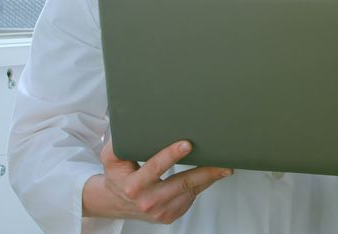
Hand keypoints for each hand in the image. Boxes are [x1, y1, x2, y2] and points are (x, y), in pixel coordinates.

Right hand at [82, 139, 232, 222]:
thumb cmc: (118, 176)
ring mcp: (161, 210)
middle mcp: (148, 201)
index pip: (154, 168)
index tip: (187, 144)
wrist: (116, 203)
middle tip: (220, 160)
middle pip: (182, 183)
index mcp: (133, 185)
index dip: (171, 155)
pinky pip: (192, 196)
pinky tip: (212, 173)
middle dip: (204, 171)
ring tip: (225, 166)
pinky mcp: (170, 214)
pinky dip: (203, 184)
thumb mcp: (112, 158)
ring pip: (191, 191)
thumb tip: (133, 124)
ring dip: (210, 177)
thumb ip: (120, 143)